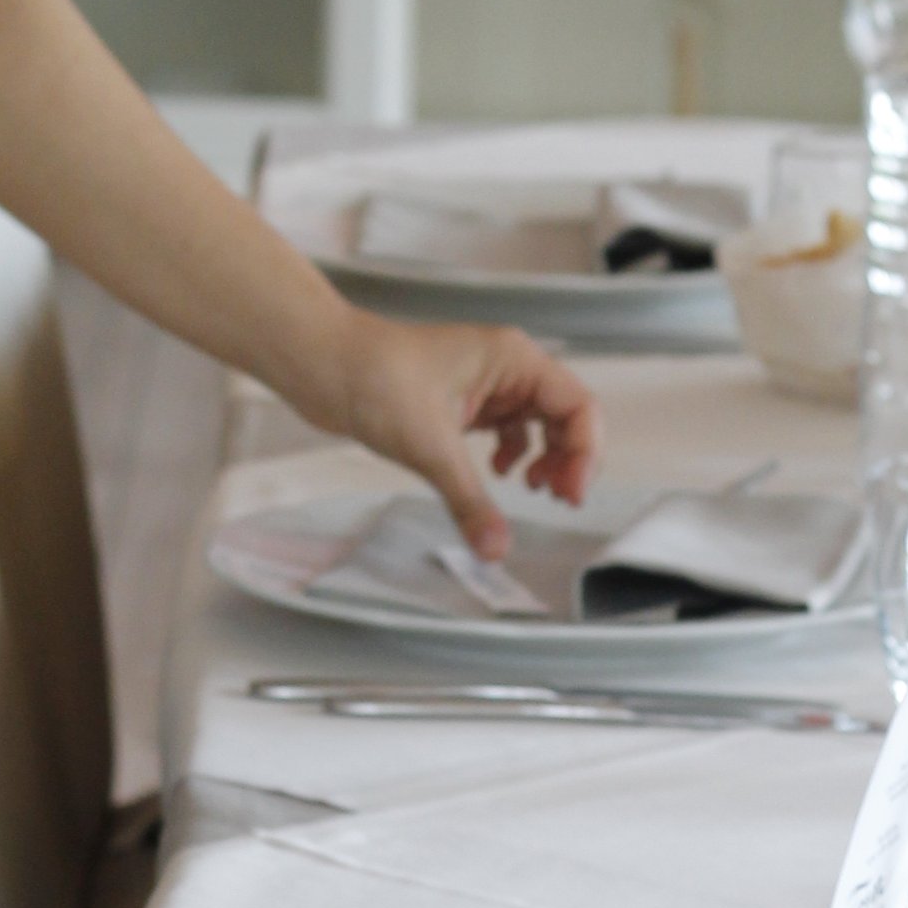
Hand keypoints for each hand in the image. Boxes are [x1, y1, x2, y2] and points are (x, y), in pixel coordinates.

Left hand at [324, 309, 596, 557]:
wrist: (323, 364)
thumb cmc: (374, 377)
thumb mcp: (431, 446)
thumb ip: (469, 500)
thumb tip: (496, 548)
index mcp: (513, 359)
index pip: (578, 405)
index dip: (585, 452)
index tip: (571, 494)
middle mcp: (504, 367)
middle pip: (564, 416)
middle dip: (568, 458)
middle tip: (560, 500)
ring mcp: (482, 384)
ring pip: (536, 425)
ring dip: (544, 457)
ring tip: (534, 491)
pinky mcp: (459, 402)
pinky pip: (504, 430)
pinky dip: (510, 454)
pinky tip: (495, 474)